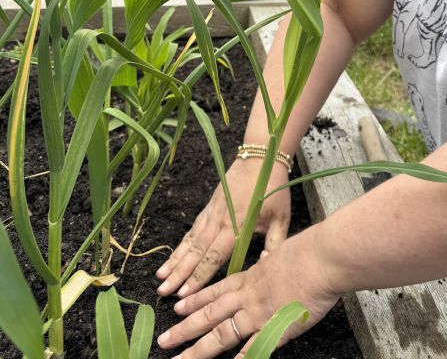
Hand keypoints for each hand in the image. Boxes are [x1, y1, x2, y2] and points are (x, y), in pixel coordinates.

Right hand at [156, 158, 290, 296]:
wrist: (260, 158)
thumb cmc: (273, 188)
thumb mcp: (281, 217)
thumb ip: (275, 243)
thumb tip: (267, 265)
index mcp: (237, 224)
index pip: (215, 256)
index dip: (199, 276)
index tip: (185, 293)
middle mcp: (219, 220)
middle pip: (196, 251)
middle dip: (179, 273)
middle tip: (163, 292)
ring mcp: (212, 212)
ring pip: (190, 240)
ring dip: (175, 260)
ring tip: (160, 277)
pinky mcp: (209, 207)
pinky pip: (193, 229)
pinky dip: (181, 244)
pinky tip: (172, 257)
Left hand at [156, 226, 339, 357]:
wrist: (321, 258)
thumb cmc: (308, 252)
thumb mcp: (281, 252)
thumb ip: (270, 263)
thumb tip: (266, 261)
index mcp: (250, 277)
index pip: (216, 290)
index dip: (196, 299)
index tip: (177, 306)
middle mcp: (248, 296)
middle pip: (210, 314)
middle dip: (185, 327)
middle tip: (164, 339)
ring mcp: (258, 313)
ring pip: (221, 333)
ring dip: (198, 349)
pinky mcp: (274, 327)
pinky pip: (251, 347)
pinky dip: (239, 358)